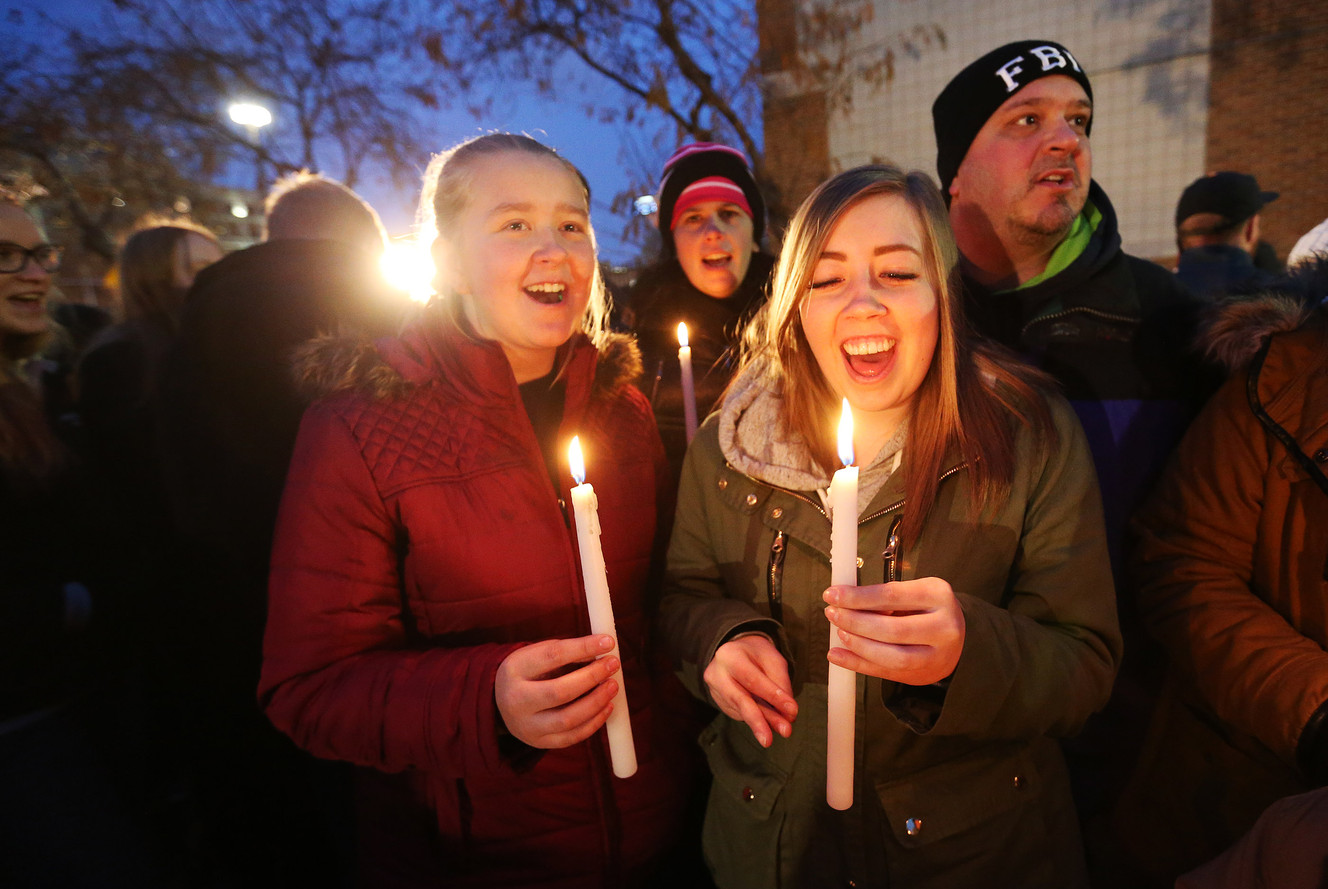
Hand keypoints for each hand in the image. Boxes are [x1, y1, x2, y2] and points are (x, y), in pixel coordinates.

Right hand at [495, 635, 620, 749]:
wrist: (501, 702)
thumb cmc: (529, 673)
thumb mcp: (539, 654)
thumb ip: (568, 652)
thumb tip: (603, 649)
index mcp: (515, 670)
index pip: (552, 656)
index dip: (583, 647)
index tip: (609, 642)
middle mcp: (516, 700)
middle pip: (559, 691)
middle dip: (592, 677)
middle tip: (613, 665)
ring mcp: (527, 725)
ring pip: (567, 719)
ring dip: (597, 702)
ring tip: (612, 686)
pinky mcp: (540, 742)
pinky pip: (572, 737)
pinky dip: (594, 722)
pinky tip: (607, 706)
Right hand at [703, 634, 797, 747]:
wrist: (736, 651)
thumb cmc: (757, 654)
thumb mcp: (772, 659)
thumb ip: (780, 683)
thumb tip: (788, 714)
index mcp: (730, 655)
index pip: (752, 679)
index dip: (773, 697)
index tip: (792, 711)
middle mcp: (717, 673)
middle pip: (739, 700)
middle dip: (759, 721)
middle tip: (771, 739)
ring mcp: (715, 689)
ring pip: (741, 711)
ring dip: (763, 723)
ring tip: (782, 730)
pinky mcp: (718, 702)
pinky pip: (739, 713)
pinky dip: (757, 719)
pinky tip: (769, 722)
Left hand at [824, 577, 964, 685]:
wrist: (959, 638)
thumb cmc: (928, 609)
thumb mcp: (913, 592)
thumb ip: (884, 597)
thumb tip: (844, 602)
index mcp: (938, 595)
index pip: (891, 595)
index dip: (857, 597)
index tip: (832, 594)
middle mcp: (943, 627)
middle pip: (892, 629)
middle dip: (855, 622)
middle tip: (832, 614)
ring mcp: (936, 655)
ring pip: (892, 656)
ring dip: (858, 645)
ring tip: (839, 633)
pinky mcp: (922, 675)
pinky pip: (886, 672)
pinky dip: (858, 664)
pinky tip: (838, 655)